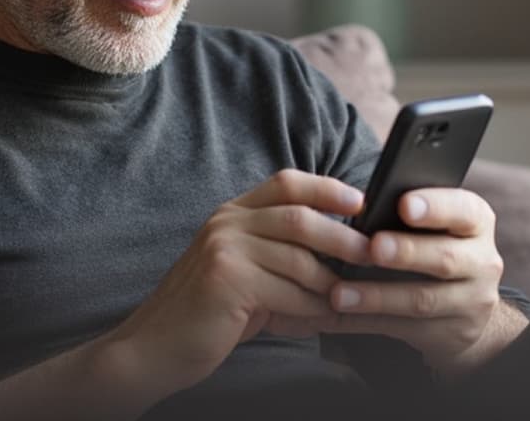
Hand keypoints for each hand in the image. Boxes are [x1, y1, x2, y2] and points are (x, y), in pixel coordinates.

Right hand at [102, 170, 371, 397]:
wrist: (155, 347)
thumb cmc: (210, 313)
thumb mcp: (245, 271)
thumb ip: (283, 256)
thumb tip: (346, 256)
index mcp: (232, 213)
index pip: (286, 182)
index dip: (327, 187)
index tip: (362, 200)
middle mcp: (226, 222)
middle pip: (299, 217)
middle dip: (343, 237)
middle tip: (373, 255)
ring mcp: (223, 249)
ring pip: (298, 259)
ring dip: (330, 283)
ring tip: (350, 299)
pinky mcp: (226, 279)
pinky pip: (286, 291)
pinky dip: (311, 308)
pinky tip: (324, 319)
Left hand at [318, 187, 507, 373]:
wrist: (465, 304)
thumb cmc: (433, 245)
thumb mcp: (435, 224)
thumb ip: (408, 215)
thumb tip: (361, 208)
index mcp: (476, 222)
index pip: (463, 210)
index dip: (435, 206)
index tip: (404, 205)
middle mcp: (482, 261)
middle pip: (445, 258)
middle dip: (406, 252)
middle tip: (374, 247)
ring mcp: (473, 300)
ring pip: (423, 300)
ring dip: (377, 296)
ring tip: (339, 294)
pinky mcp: (455, 333)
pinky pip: (406, 329)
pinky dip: (368, 321)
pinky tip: (340, 315)